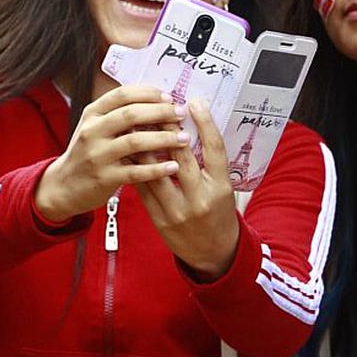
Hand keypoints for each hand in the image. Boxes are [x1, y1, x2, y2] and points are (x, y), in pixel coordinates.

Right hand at [36, 86, 188, 221]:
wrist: (63, 186)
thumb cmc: (88, 153)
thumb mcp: (95, 127)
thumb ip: (119, 115)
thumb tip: (158, 101)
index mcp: (92, 114)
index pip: (122, 94)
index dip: (148, 93)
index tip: (169, 97)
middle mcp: (92, 131)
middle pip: (131, 114)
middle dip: (161, 112)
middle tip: (181, 114)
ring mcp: (97, 155)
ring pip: (135, 141)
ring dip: (164, 138)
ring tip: (184, 139)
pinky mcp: (103, 178)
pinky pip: (135, 172)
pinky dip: (157, 168)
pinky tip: (173, 166)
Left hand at [135, 99, 239, 280]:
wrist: (214, 254)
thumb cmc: (220, 214)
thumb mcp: (224, 188)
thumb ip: (210, 164)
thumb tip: (193, 128)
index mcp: (221, 187)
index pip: (214, 149)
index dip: (205, 123)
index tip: (195, 102)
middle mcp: (200, 198)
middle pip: (181, 156)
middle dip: (168, 128)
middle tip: (159, 105)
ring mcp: (178, 210)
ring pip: (156, 171)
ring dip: (146, 145)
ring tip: (138, 123)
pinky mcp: (160, 220)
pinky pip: (144, 189)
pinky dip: (138, 168)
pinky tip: (131, 151)